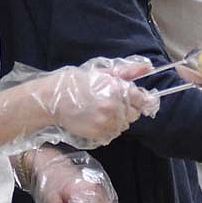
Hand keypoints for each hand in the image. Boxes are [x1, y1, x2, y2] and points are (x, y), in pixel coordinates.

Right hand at [0, 56, 159, 154]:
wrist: (53, 100)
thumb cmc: (76, 83)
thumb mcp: (102, 73)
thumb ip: (127, 71)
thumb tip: (148, 67)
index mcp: (117, 89)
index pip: (141, 99)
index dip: (137, 98)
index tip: (130, 97)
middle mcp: (114, 107)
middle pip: (135, 114)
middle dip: (128, 108)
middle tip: (112, 102)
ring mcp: (106, 122)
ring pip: (124, 125)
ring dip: (118, 119)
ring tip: (103, 111)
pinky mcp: (98, 134)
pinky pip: (113, 134)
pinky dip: (109, 128)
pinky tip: (98, 119)